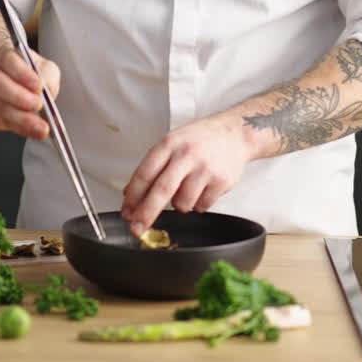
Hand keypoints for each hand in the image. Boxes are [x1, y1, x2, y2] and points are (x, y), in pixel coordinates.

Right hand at [0, 46, 60, 139]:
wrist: (10, 82)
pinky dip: (19, 128)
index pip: (8, 60)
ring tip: (40, 124)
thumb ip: (48, 75)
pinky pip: (1, 122)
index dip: (23, 73)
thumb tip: (48, 90)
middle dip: (20, 97)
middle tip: (38, 105)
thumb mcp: (43, 66)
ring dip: (21, 118)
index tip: (38, 86)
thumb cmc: (27, 73)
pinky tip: (33, 130)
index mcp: (3, 57)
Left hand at [119, 115, 256, 237]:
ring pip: (182, 203)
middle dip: (146, 213)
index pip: (145, 173)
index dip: (133, 196)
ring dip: (180, 204)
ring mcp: (205, 168)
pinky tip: (202, 188)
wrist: (234, 133)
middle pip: (162, 190)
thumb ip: (152, 167)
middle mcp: (187, 155)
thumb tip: (130, 194)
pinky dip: (198, 203)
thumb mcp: (172, 143)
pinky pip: (201, 206)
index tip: (126, 211)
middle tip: (136, 228)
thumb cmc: (199, 140)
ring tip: (187, 188)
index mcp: (170, 143)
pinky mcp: (221, 181)